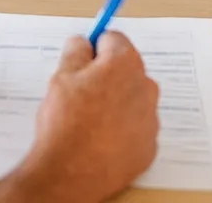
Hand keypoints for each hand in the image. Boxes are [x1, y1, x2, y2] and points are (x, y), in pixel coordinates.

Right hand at [0, 34, 158, 202]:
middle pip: (126, 69)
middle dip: (106, 75)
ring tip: (88, 119)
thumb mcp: (61, 76)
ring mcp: (150, 119)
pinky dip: (121, 129)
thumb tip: (83, 43)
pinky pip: (136, 127)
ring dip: (115, 102)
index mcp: (124, 64)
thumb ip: (76, 50)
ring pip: (132, 99)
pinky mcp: (149, 146)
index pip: (114, 39)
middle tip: (81, 92)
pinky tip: (99, 137)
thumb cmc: (66, 123)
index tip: (85, 57)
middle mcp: (145, 87)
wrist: (71, 172)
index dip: (95, 48)